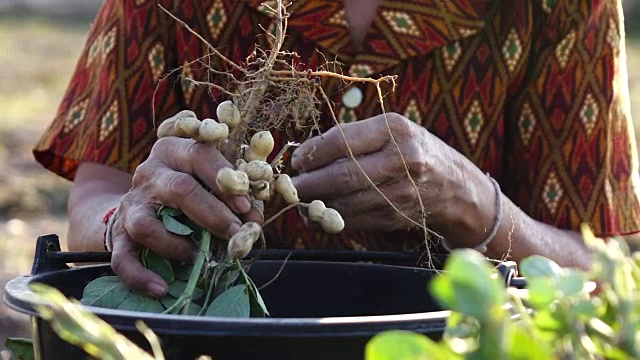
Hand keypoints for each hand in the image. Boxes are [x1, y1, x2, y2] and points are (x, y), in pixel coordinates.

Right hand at [110, 137, 261, 296]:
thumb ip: (234, 195)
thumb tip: (253, 221)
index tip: (245, 205)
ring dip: (177, 245)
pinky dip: (140, 276)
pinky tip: (161, 288)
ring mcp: (131, 204)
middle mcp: (149, 173)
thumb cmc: (192, 188)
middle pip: (178, 189)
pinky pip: (122, 259)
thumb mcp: (210, 180)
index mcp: (174, 151)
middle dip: (212, 215)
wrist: (144, 202)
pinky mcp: (119, 234)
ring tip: (200, 256)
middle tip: (235, 233)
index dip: (224, 180)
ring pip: (146, 225)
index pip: (199, 156)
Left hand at [291, 113, 495, 242]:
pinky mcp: (396, 217)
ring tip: (300, 200)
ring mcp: (401, 191)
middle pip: (342, 175)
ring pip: (346, 202)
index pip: (342, 141)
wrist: (456, 187)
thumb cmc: (414, 151)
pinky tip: (321, 212)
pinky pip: (355, 219)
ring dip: (316, 204)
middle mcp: (401, 159)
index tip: (297, 160)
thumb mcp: (391, 131)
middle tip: (288, 187)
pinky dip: (332, 217)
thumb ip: (352, 138)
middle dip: (308, 183)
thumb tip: (305, 155)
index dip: (312, 153)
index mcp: (395, 129)